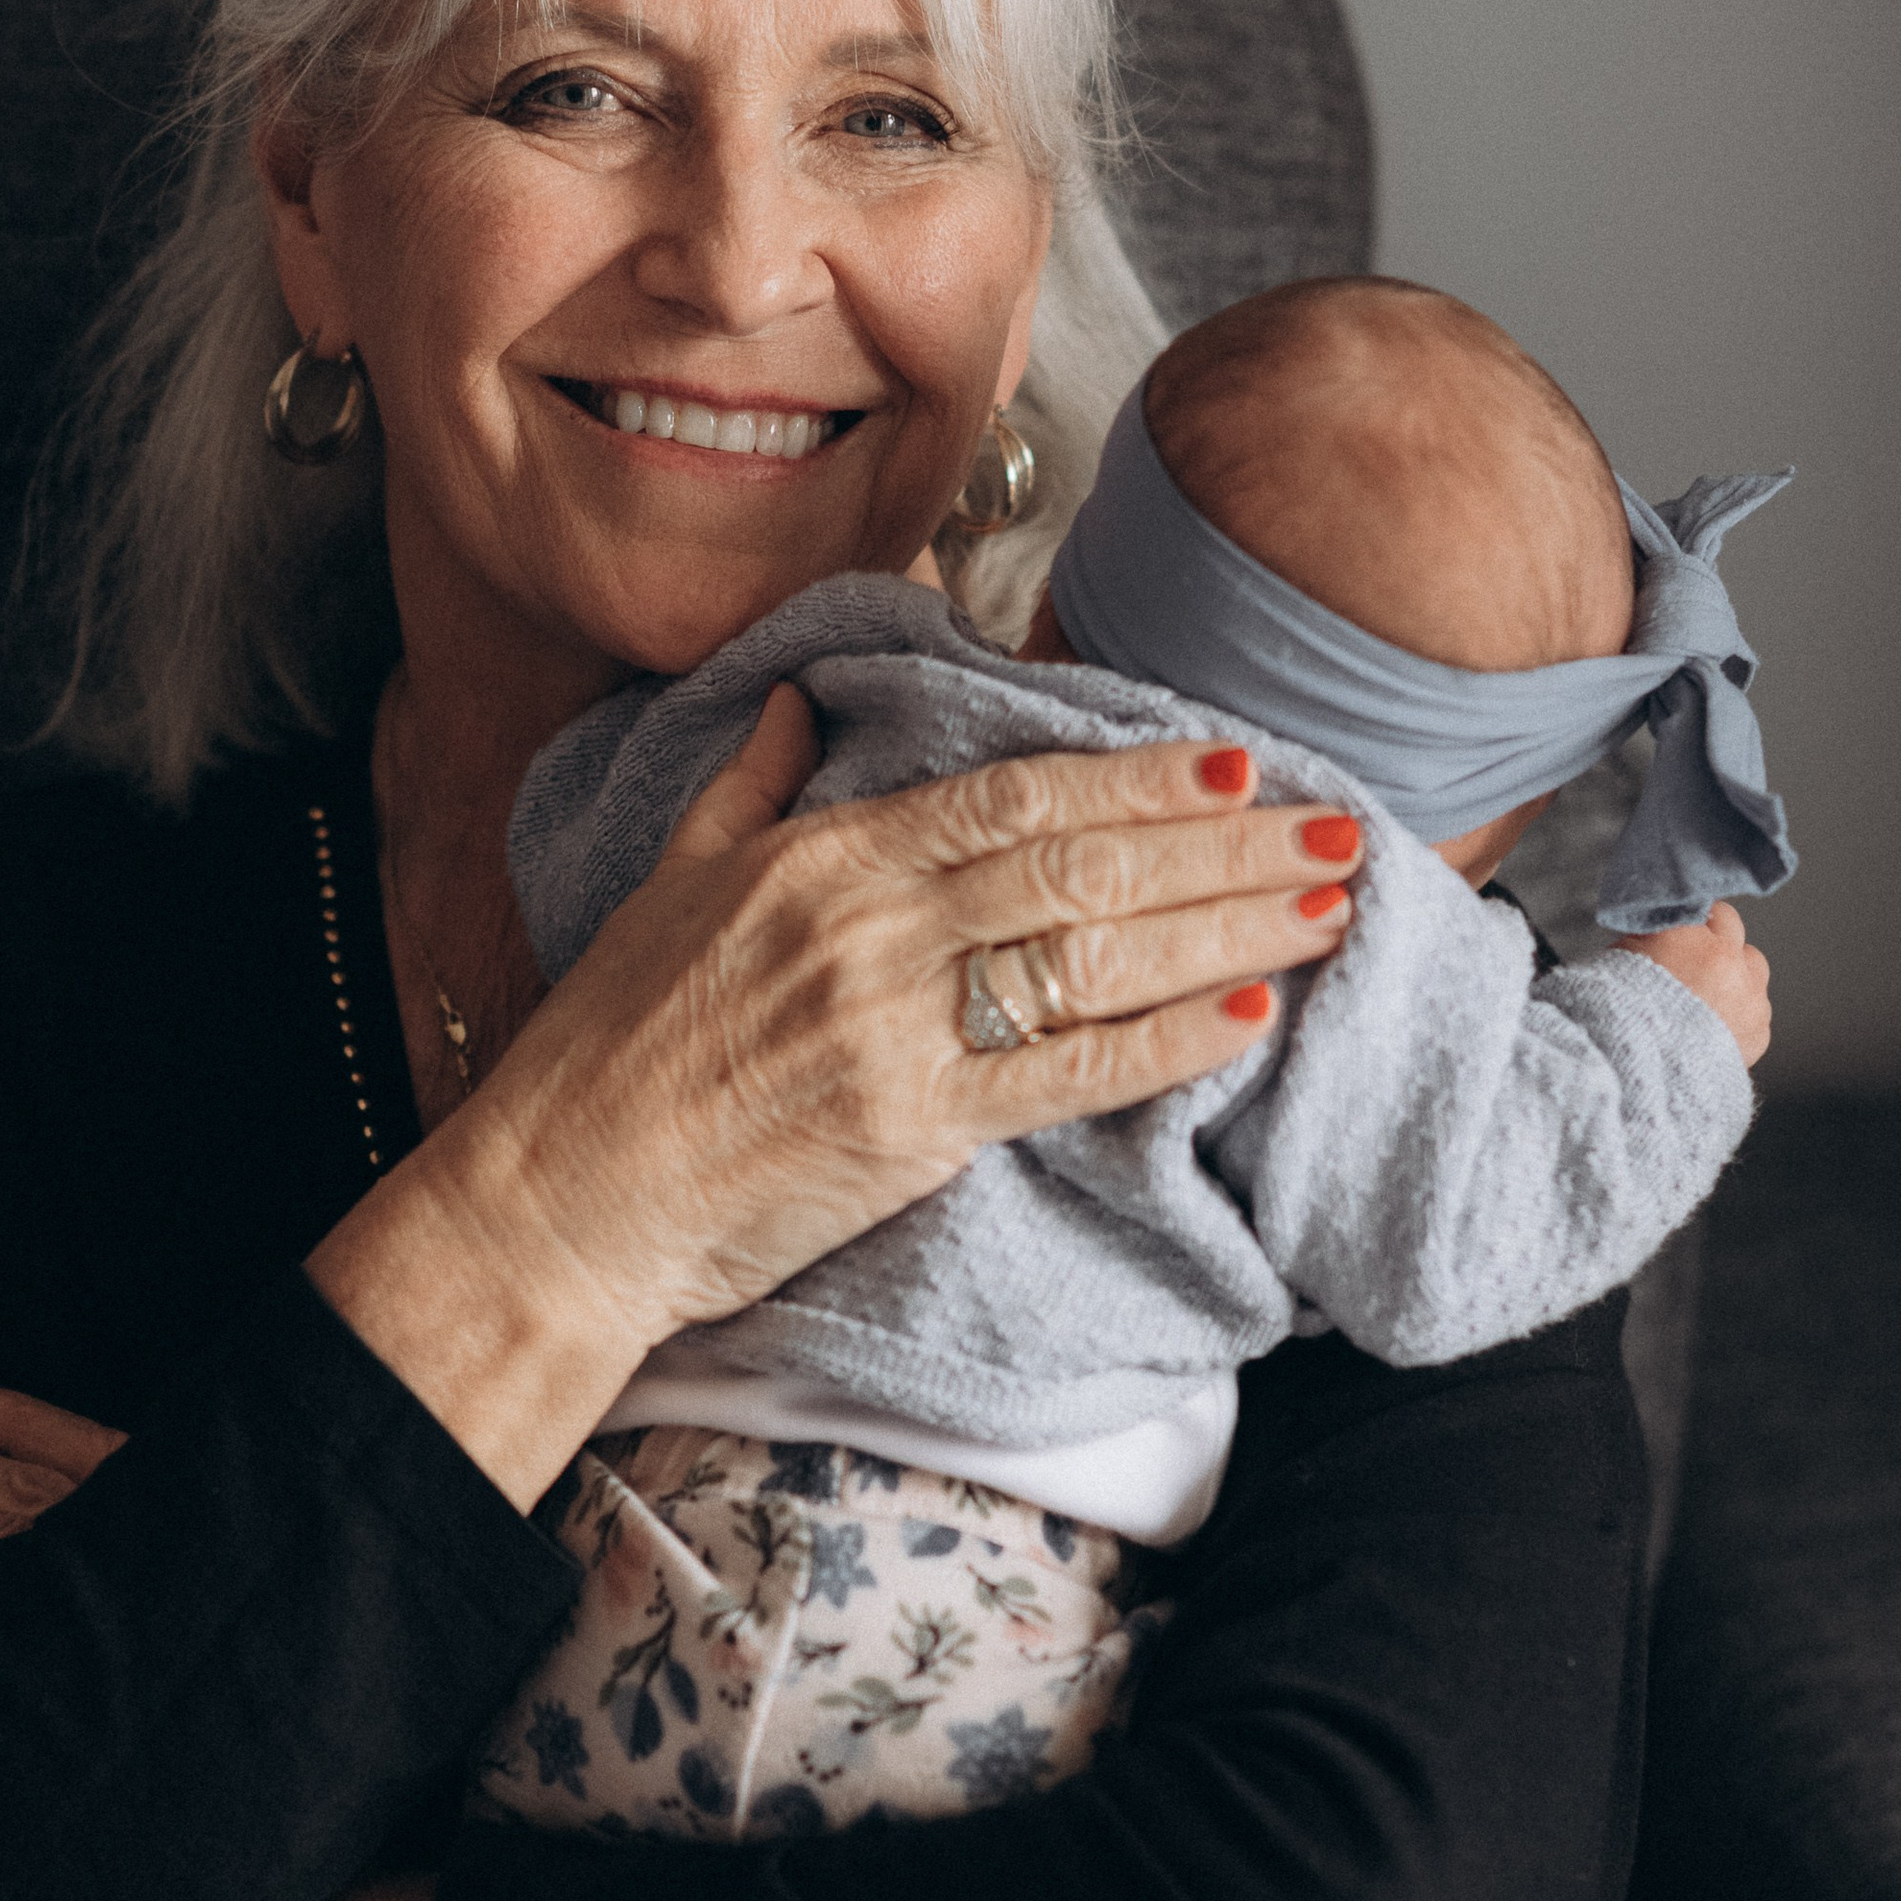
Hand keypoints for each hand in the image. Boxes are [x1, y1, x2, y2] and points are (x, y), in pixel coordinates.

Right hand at [315, 693, 1361, 1503]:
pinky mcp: (911, 1129)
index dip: (1137, 774)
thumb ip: (747, 786)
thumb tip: (791, 702)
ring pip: (1095, 955)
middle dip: (1225, 841)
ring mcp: (894, 1027)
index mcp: (820, 856)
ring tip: (1328, 905)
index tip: (1236, 759)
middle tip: (1337, 822)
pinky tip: (1248, 1014)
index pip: (1013, 795)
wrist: (563, 1199)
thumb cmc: (609, 1048)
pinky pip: (1067, 1074)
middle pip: (1082, 863)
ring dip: (1228, 926)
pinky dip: (1165, 1041)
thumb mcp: (668, 881)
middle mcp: (868, 926)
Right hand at [1619, 902, 1771, 1065]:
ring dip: (1736, 973)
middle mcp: (1723, 958)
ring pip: (1753, 964)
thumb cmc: (1620, 1019)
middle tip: (1691, 961)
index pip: (1698, 905)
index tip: (1681, 929)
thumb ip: (1648, 936)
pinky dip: (1740, 1016)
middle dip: (1714, 939)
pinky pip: (1758, 1009)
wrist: (1637, 1075)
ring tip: (1707, 998)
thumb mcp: (1619, 961)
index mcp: (1684, 935)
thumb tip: (1662, 925)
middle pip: (1730, 926)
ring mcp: (1746, 995)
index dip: (1687, 920)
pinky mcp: (1758, 1030)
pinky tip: (1714, 1028)